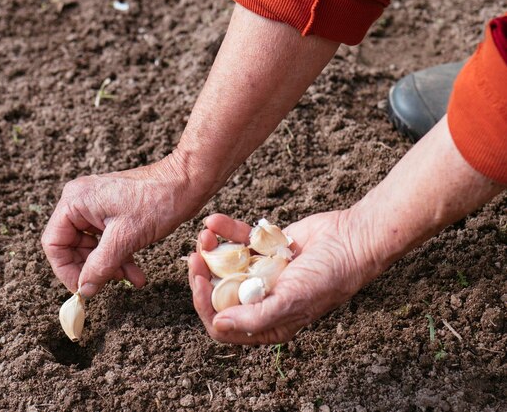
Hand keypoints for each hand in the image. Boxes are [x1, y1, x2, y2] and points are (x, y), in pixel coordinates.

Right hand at [42, 155, 199, 297]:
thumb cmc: (156, 202)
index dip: (66, 270)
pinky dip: (120, 257)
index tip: (83, 288)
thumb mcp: (124, 239)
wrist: (187, 182)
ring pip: (93, 247)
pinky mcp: (115, 212)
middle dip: (93, 269)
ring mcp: (98, 206)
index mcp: (75, 201)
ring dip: (110, 266)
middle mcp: (81, 201)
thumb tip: (84, 290)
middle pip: (73, 246)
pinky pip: (108, 240)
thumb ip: (99, 266)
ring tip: (131, 280)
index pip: (54, 243)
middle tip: (110, 283)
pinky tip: (136, 274)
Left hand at [188, 212, 383, 344]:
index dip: (206, 306)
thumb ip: (255, 317)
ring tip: (204, 234)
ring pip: (225, 264)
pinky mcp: (265, 249)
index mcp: (267, 322)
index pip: (223, 324)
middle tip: (194, 257)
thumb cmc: (328, 277)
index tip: (200, 281)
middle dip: (203, 275)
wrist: (352, 239)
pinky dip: (225, 230)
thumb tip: (219, 325)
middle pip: (219, 293)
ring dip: (210, 250)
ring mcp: (262, 273)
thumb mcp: (292, 302)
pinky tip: (214, 221)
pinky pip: (239, 241)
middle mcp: (261, 299)